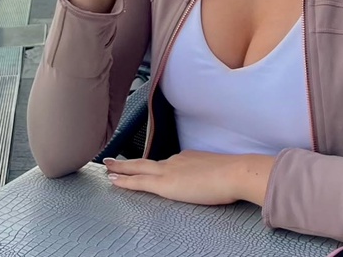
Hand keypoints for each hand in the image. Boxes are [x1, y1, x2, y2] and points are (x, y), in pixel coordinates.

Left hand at [103, 151, 273, 206]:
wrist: (234, 172)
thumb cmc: (234, 174)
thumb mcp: (221, 171)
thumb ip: (213, 174)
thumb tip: (215, 180)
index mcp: (189, 157)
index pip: (168, 162)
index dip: (155, 165)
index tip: (147, 165)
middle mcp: (176, 160)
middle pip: (147, 161)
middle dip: (128, 161)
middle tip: (112, 160)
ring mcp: (169, 170)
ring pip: (138, 168)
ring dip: (122, 168)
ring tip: (108, 168)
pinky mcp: (164, 183)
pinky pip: (138, 181)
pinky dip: (124, 180)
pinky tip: (114, 180)